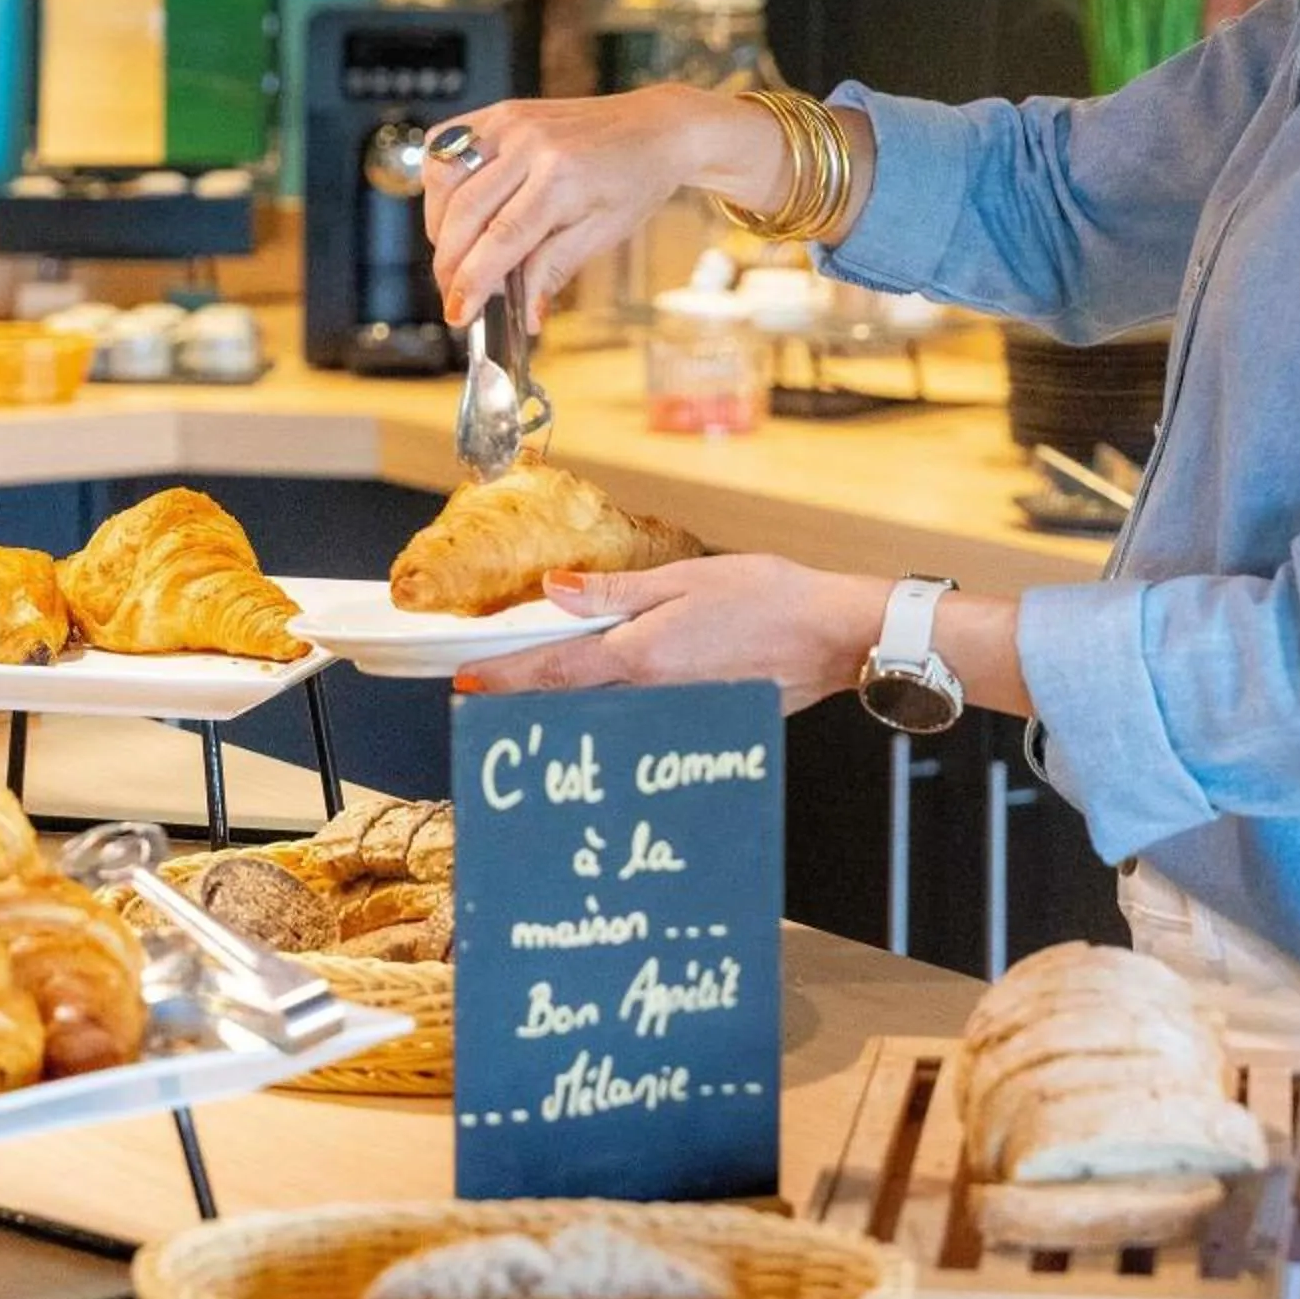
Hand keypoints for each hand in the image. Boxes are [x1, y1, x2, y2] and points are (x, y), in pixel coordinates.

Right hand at [423, 88, 782, 332]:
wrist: (655, 128)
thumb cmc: (635, 181)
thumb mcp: (603, 234)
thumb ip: (553, 269)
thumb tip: (525, 315)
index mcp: (561, 177)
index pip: (499, 239)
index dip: (471, 281)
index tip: (458, 313)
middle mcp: (529, 144)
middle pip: (464, 212)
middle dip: (449, 263)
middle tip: (453, 294)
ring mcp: (510, 122)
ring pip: (444, 179)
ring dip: (438, 225)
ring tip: (458, 253)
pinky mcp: (500, 112)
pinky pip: (445, 144)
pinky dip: (439, 182)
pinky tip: (454, 208)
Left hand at [455, 556, 885, 712]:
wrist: (833, 635)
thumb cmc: (769, 597)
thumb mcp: (684, 578)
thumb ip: (615, 592)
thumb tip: (556, 591)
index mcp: (642, 655)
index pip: (555, 671)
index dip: (505, 678)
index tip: (466, 685)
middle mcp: (653, 693)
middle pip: (569, 701)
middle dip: (522, 698)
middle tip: (482, 693)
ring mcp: (676, 713)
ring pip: (601, 715)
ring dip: (561, 708)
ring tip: (527, 695)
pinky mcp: (699, 720)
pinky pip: (638, 719)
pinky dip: (607, 712)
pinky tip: (597, 700)